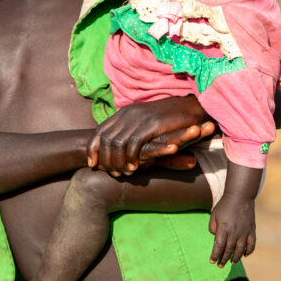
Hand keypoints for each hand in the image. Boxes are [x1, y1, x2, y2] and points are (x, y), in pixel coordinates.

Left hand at [87, 97, 215, 174]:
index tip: (92, 164)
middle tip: (110, 173)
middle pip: (105, 140)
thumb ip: (130, 133)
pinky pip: (133, 144)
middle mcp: (127, 114)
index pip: (100, 132)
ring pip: (117, 143)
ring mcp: (138, 118)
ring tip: (121, 172)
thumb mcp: (143, 124)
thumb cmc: (166, 118)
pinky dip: (132, 158)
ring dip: (118, 161)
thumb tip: (115, 147)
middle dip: (105, 159)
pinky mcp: (150, 124)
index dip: (93, 149)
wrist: (188, 107)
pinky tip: (134, 167)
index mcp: (123, 113)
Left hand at [208, 194, 255, 266]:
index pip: (218, 246)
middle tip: (219, 265)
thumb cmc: (224, 206)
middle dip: (223, 259)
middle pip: (229, 250)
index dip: (215, 255)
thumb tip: (215, 239)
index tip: (212, 261)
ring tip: (232, 262)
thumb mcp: (214, 215)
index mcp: (224, 228)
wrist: (240, 196)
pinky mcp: (251, 230)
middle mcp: (234, 232)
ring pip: (240, 250)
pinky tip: (245, 255)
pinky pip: (251, 244)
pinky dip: (249, 251)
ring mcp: (244, 232)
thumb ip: (212, 228)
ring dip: (236, 258)